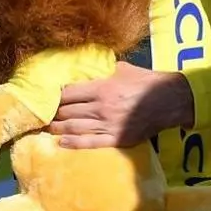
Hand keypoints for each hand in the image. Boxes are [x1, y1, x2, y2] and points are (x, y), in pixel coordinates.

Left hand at [48, 61, 195, 148]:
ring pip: (75, 128)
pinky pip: (91, 143)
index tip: (45, 98)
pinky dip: (74, 143)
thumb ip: (103, 69)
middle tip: (40, 115)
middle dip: (52, 113)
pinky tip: (61, 142)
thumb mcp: (122, 69)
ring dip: (57, 128)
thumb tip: (88, 67)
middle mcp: (102, 108)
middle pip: (67, 111)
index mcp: (102, 88)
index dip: (53, 96)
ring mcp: (109, 125)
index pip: (68, 93)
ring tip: (46, 128)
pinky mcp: (117, 139)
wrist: (170, 101)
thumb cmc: (146, 82)